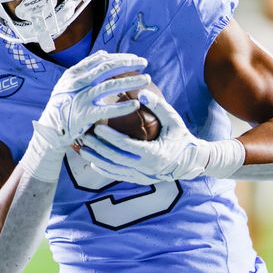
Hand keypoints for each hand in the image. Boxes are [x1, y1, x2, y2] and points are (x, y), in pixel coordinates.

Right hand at [20, 51, 149, 181]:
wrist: (49, 129)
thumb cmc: (62, 105)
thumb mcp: (68, 83)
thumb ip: (84, 69)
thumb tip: (103, 53)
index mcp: (74, 74)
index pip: (100, 60)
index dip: (119, 57)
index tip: (134, 58)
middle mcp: (77, 83)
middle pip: (107, 68)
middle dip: (128, 63)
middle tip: (144, 63)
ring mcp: (81, 98)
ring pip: (110, 86)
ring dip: (130, 81)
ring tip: (146, 79)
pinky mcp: (85, 114)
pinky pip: (108, 109)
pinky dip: (123, 106)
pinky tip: (136, 104)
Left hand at [80, 89, 244, 183]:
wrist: (190, 162)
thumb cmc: (180, 137)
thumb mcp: (173, 120)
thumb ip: (158, 106)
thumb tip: (141, 92)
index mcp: (155, 154)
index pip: (127, 146)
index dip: (110, 137)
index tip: (97, 126)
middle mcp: (146, 168)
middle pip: (116, 158)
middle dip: (98, 147)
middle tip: (84, 135)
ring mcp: (142, 176)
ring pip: (114, 169)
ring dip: (96, 159)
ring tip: (82, 147)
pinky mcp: (139, 180)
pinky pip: (117, 175)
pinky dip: (103, 169)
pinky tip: (92, 160)